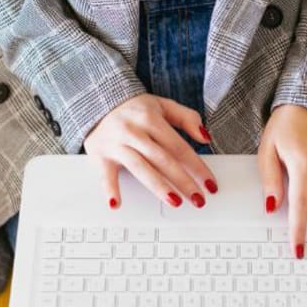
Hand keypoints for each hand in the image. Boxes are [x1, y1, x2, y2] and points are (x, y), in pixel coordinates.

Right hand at [83, 94, 217, 208]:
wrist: (97, 102)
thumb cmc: (134, 109)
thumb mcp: (163, 105)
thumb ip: (187, 119)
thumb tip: (206, 138)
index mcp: (151, 118)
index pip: (179, 147)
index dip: (197, 166)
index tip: (209, 183)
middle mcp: (134, 131)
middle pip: (163, 160)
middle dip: (183, 181)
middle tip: (198, 199)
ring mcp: (116, 144)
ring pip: (140, 168)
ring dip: (158, 187)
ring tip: (175, 202)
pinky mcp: (100, 155)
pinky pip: (105, 174)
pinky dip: (110, 189)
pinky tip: (117, 204)